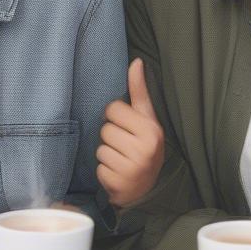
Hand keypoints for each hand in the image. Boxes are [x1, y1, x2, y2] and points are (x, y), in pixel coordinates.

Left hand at [97, 58, 164, 207]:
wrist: (147, 187)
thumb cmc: (144, 145)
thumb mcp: (146, 118)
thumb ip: (139, 90)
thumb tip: (136, 62)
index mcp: (151, 130)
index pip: (114, 109)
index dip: (116, 116)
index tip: (126, 125)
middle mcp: (144, 150)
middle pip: (105, 129)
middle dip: (112, 136)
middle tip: (124, 145)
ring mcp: (132, 169)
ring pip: (100, 149)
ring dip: (107, 154)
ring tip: (121, 158)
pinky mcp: (119, 184)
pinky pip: (99, 168)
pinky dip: (104, 171)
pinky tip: (117, 172)